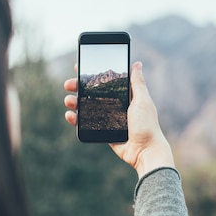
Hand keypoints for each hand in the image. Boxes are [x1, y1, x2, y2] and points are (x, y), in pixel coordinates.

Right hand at [64, 61, 174, 177]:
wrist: (145, 151)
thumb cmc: (147, 125)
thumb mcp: (143, 101)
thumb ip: (138, 83)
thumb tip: (137, 64)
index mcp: (125, 96)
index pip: (106, 81)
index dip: (92, 75)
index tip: (79, 68)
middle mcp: (115, 106)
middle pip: (93, 93)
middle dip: (79, 87)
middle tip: (68, 84)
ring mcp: (108, 119)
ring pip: (87, 108)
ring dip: (75, 102)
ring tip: (68, 100)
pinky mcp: (103, 132)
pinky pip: (87, 124)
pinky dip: (76, 120)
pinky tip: (70, 116)